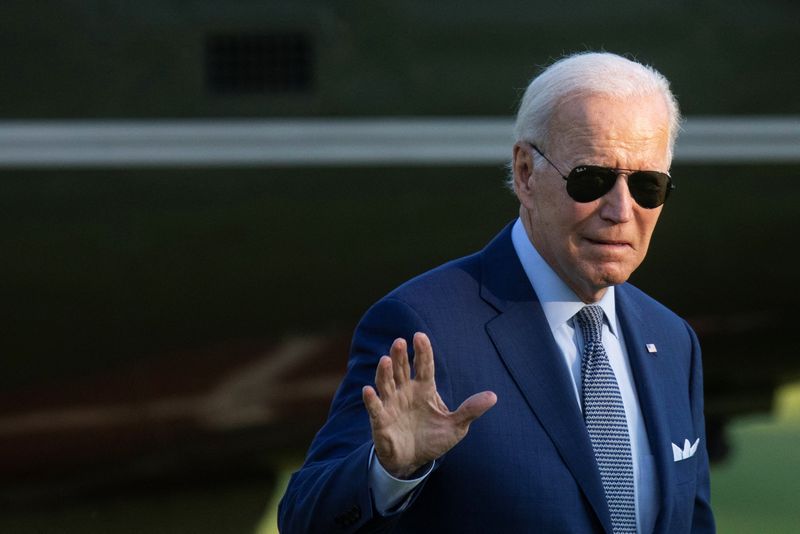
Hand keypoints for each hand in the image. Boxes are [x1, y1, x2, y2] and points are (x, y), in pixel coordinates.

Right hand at [362, 332, 496, 478]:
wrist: (413, 461)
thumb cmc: (433, 438)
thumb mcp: (456, 426)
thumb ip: (471, 410)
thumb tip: (493, 396)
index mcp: (424, 389)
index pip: (424, 366)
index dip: (422, 351)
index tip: (420, 336)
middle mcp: (405, 392)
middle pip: (402, 369)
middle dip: (400, 355)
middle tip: (400, 342)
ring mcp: (391, 404)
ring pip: (386, 383)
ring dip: (384, 372)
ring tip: (386, 360)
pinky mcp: (381, 421)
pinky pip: (375, 408)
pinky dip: (371, 399)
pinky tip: (368, 390)